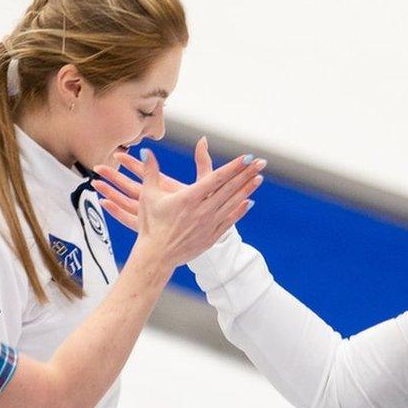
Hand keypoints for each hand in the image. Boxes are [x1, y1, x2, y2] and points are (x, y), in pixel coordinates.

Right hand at [92, 137, 264, 234]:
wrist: (156, 256)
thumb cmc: (151, 224)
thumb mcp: (148, 196)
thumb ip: (150, 171)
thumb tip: (145, 151)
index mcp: (189, 198)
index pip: (216, 178)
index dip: (233, 167)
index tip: (247, 157)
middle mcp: (202, 211)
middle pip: (229, 189)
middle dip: (246, 174)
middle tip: (262, 162)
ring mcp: (208, 225)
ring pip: (232, 203)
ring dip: (247, 190)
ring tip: (259, 178)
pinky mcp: (211, 237)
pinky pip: (229, 221)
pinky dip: (240, 210)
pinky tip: (249, 201)